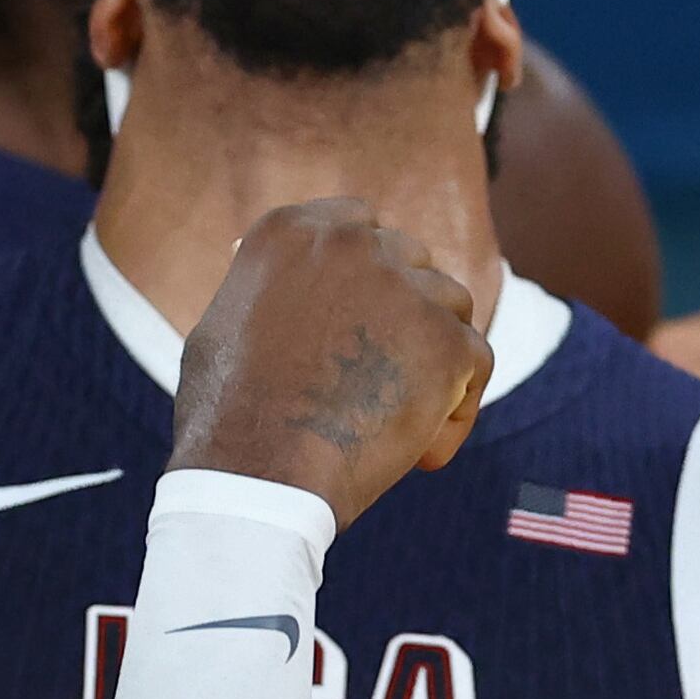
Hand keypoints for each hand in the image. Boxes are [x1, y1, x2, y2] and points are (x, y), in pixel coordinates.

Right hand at [170, 201, 490, 529]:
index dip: (370, 271)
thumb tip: (292, 287)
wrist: (257, 474)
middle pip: (410, 262)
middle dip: (405, 314)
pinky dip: (456, 409)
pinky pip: (475, 363)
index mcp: (292, 231)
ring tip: (397, 419)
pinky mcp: (446, 340)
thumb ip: (272, 292)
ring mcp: (404, 288)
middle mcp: (351, 243)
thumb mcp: (224, 327)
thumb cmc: (225, 418)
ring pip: (450, 307)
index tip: (364, 315)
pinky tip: (421, 453)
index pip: (360, 224)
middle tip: (382, 378)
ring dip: (434, 356)